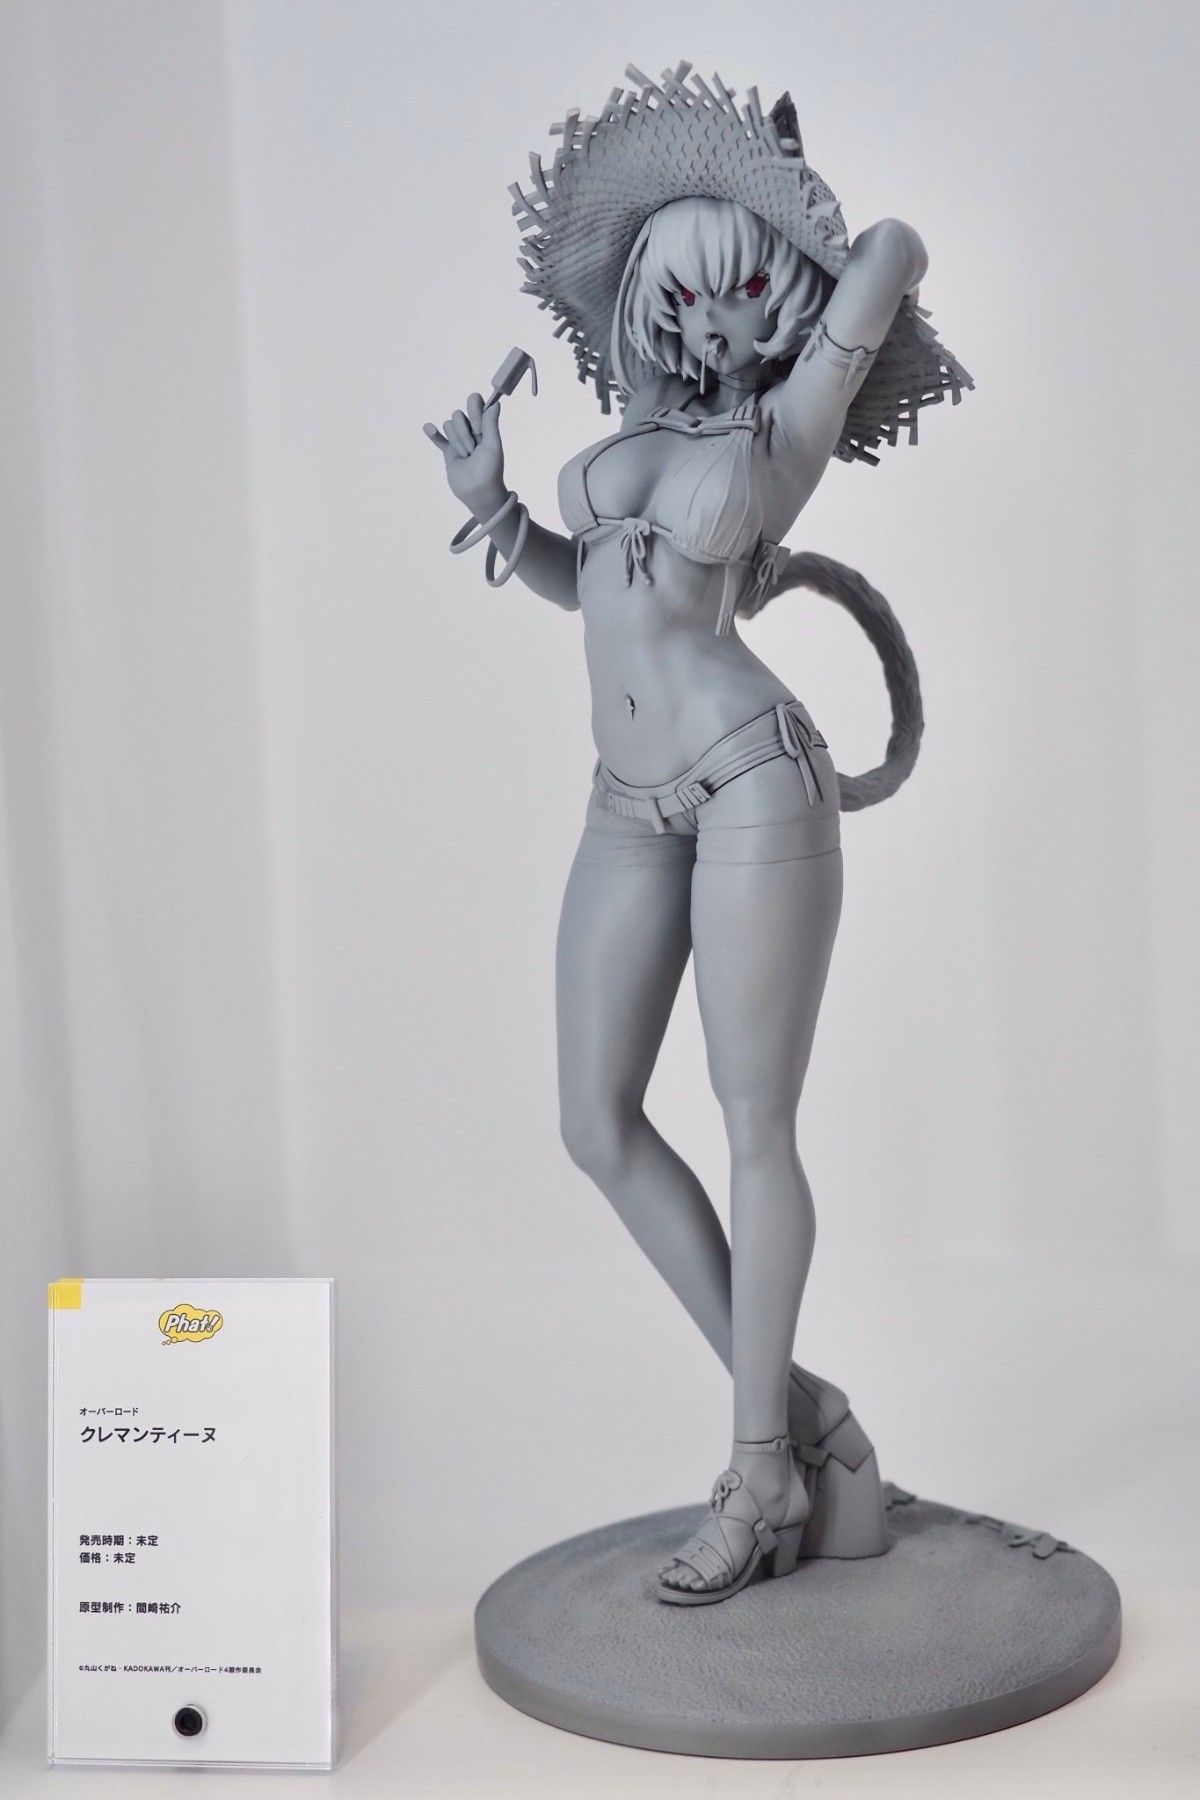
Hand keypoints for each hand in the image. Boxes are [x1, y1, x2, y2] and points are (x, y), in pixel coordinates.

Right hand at [423, 392, 506, 516]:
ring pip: (448, 426)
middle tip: (473, 451)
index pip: (475, 403)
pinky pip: (438, 438)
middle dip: (464, 433)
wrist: (478, 492)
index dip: (474, 412)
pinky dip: (433, 433)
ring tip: (466, 457)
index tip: (478, 430)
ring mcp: (459, 440)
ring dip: (457, 442)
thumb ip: (491, 423)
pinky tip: (428, 427)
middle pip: (458, 415)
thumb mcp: (493, 445)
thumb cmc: (490, 470)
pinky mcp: (448, 451)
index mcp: (485, 425)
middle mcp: (471, 429)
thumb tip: (496, 402)